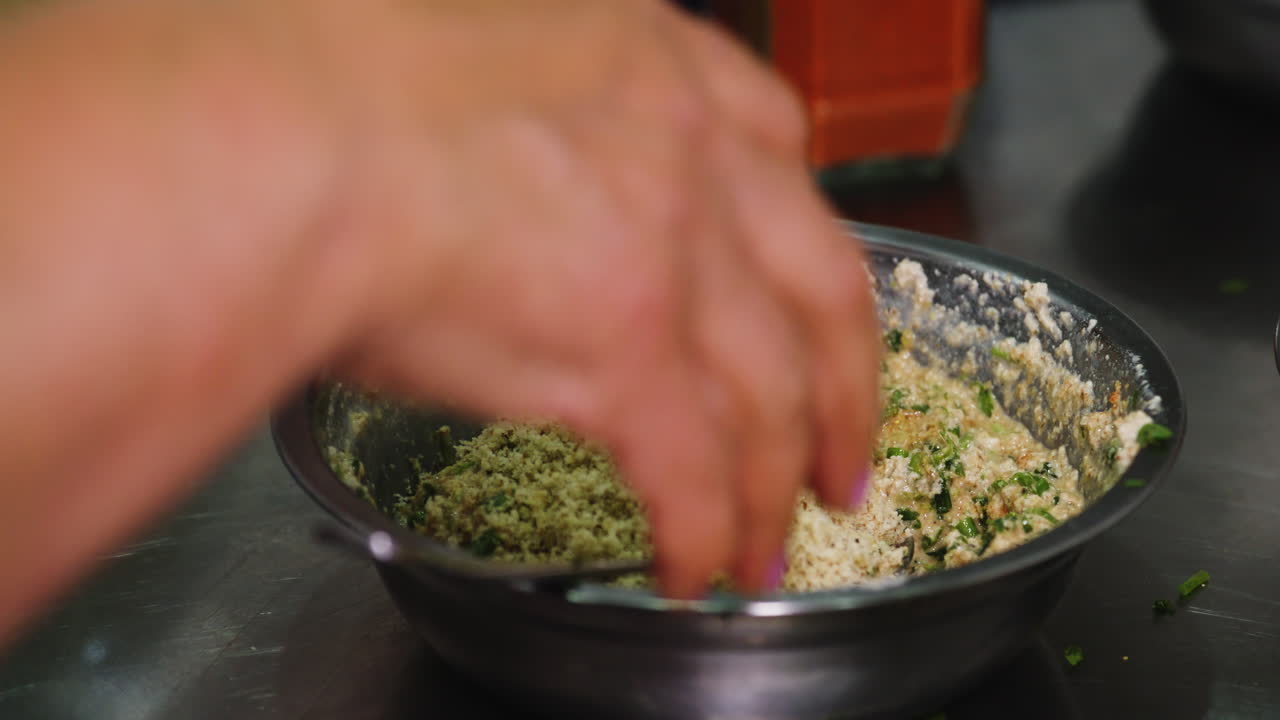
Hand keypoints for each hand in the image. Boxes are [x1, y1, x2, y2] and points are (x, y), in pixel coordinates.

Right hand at [290, 0, 881, 595]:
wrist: (285, 139)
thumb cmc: (330, 91)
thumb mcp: (478, 64)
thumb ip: (548, 128)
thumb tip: (524, 199)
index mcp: (653, 65)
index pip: (780, 148)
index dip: (800, 242)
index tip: (810, 300)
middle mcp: (688, 155)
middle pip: (822, 288)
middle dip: (846, 389)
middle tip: (844, 457)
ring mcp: (671, 252)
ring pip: (771, 395)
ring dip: (776, 485)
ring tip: (769, 544)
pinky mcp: (625, 351)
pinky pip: (691, 469)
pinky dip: (701, 530)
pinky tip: (693, 566)